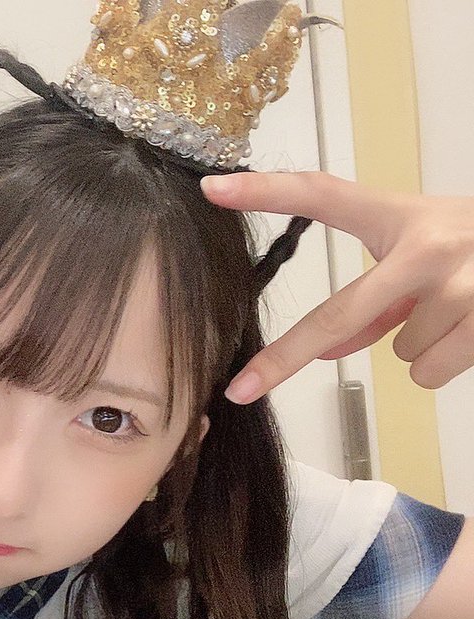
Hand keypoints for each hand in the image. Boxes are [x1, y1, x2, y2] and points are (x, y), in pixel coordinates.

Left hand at [201, 172, 473, 402]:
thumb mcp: (423, 260)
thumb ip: (374, 303)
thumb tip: (326, 350)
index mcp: (401, 216)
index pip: (323, 195)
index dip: (265, 192)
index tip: (212, 188)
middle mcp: (427, 244)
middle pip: (338, 315)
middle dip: (285, 358)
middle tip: (241, 389)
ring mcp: (462, 281)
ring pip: (399, 354)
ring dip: (422, 345)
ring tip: (460, 310)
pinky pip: (429, 370)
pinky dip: (446, 361)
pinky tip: (473, 327)